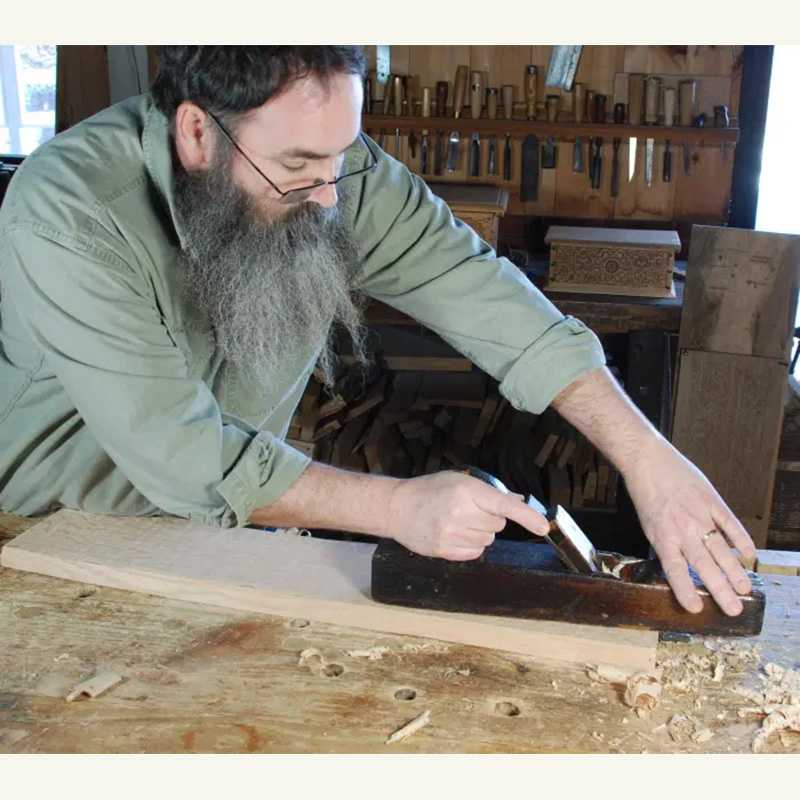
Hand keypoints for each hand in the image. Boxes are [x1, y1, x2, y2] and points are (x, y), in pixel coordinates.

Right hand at [386, 471, 548, 559]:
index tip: (543, 527)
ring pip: (487, 541)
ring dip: (480, 533)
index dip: (527, 517)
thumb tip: (518, 502)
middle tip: (469, 510)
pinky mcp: (444, 551)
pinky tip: (454, 534)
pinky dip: (471, 545)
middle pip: (498, 525)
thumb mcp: (459, 481)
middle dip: (490, 519)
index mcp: (466, 490)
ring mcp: (451, 534)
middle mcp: (460, 513)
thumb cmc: (429, 490)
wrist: (396, 508)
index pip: (504, 506)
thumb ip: (489, 492)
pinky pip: (475, 553)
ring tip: (458, 522)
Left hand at [623, 437, 755, 615]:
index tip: (696, 609)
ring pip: (719, 549)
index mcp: (661, 536)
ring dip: (734, 571)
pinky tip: (748, 555)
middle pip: (703, 564)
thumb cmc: (645, 494)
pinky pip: (729, 524)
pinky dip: (740, 540)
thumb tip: (684, 567)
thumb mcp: (649, 524)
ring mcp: (698, 514)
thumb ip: (667, 544)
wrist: (647, 461)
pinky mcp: (711, 500)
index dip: (685, 590)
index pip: (675, 570)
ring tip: (744, 589)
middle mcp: (680, 528)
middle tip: (734, 609)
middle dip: (720, 589)